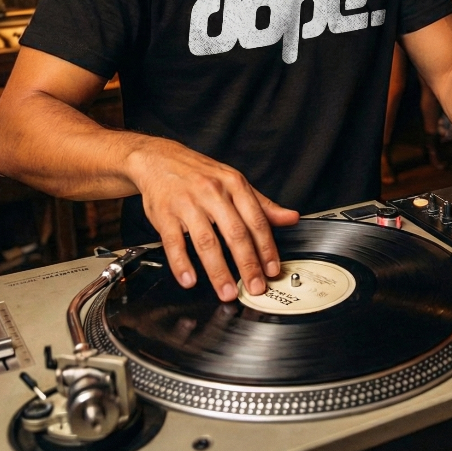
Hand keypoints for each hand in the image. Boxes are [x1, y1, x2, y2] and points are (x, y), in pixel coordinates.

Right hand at [126, 139, 299, 300]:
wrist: (160, 159)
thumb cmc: (200, 173)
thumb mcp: (235, 182)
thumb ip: (262, 204)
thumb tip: (291, 217)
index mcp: (234, 184)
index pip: (256, 219)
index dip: (266, 247)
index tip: (272, 269)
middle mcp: (212, 192)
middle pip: (234, 232)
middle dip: (247, 264)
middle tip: (255, 287)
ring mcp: (188, 203)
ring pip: (206, 240)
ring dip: (218, 271)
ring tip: (228, 291)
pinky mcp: (165, 214)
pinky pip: (174, 242)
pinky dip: (182, 264)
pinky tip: (190, 280)